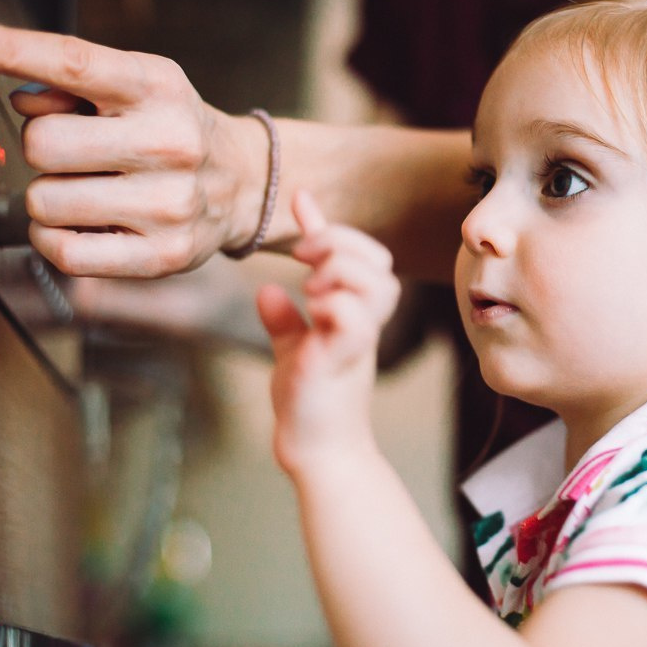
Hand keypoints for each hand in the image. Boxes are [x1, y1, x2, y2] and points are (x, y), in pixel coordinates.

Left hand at [0, 23, 268, 276]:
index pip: (74, 61)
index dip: (12, 49)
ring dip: (49, 197)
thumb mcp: (138, 86)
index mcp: (158, 88)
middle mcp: (170, 142)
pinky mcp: (163, 254)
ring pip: (45, 201)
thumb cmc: (175, 129)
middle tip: (76, 153)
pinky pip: (64, 251)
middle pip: (41, 143)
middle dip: (42, 149)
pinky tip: (83, 224)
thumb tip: (21, 101)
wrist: (243, 183)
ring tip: (88, 190)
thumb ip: (74, 84)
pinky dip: (55, 238)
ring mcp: (169, 203)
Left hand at [257, 190, 399, 476]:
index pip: (357, 257)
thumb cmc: (309, 403)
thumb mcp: (293, 348)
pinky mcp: (344, 359)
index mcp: (354, 312)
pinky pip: (355, 317)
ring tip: (310, 286)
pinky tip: (311, 310)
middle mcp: (363, 321)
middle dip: (340, 241)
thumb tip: (269, 290)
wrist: (315, 450)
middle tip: (301, 255)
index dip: (329, 224)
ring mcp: (358, 338)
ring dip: (340, 271)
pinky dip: (334, 303)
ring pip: (376, 282)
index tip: (300, 197)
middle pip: (377, 260)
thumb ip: (285, 318)